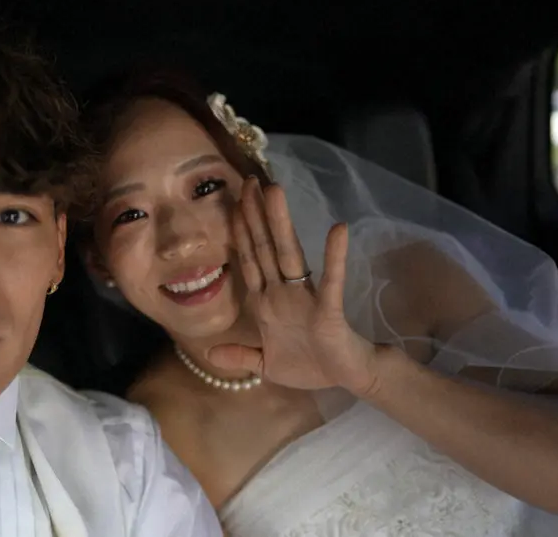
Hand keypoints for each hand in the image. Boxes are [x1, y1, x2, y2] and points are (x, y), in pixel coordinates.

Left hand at [207, 178, 379, 394]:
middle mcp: (282, 292)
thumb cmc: (309, 365)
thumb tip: (211, 354)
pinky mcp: (328, 310)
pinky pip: (331, 281)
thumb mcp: (266, 364)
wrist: (345, 378)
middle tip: (249, 179)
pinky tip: (338, 230)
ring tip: (275, 190)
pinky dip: (335, 257)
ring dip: (281, 223)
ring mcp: (305, 298)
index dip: (239, 232)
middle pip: (265, 247)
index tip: (232, 201)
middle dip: (255, 214)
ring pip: (289, 255)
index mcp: (265, 302)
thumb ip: (241, 355)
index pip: (248, 259)